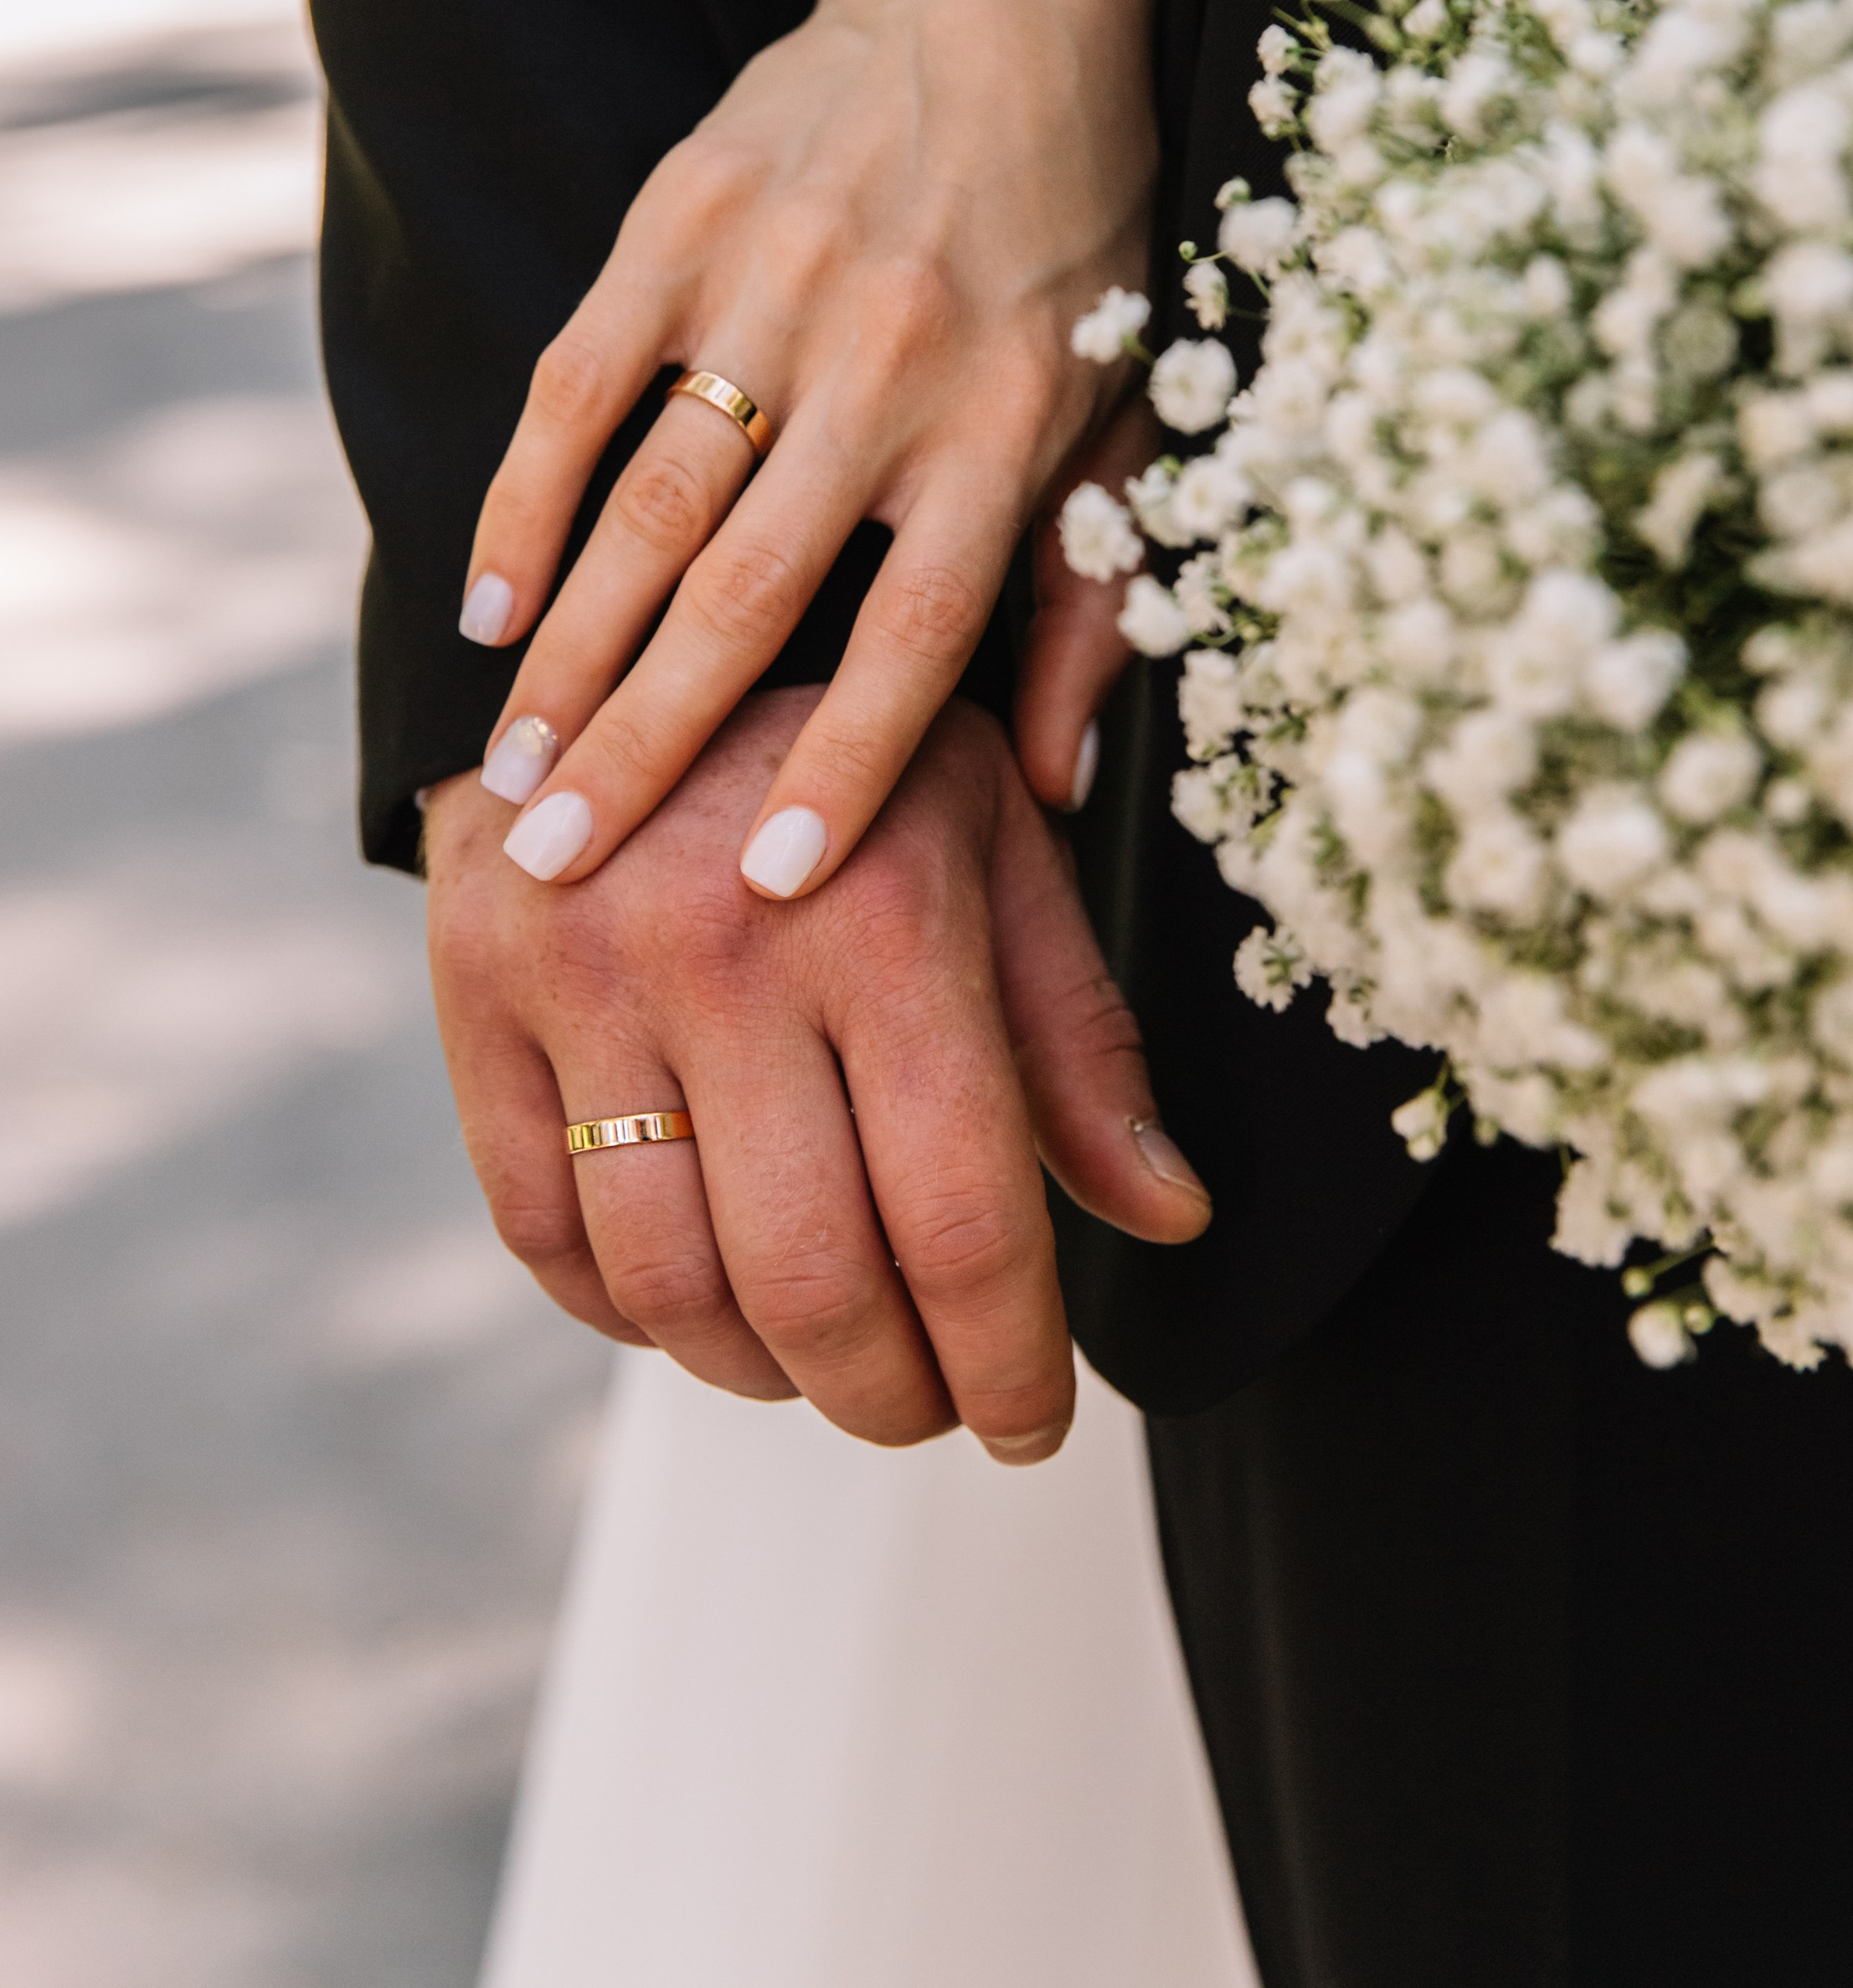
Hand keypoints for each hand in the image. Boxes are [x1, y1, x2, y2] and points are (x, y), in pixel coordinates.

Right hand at [427, 685, 1209, 1456]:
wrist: (651, 632)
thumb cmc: (864, 760)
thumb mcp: (1000, 851)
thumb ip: (1077, 1039)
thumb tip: (1170, 1214)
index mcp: (883, 915)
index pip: (960, 1220)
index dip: (1009, 1363)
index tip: (1034, 1426)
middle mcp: (727, 950)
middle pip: (813, 1284)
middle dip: (891, 1398)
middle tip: (930, 1410)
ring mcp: (583, 977)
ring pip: (669, 1287)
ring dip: (762, 1375)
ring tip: (826, 1362)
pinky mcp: (476, 996)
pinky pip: (542, 1237)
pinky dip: (629, 1316)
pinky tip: (702, 1304)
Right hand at [456, 0, 1155, 901]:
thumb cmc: (1088, 227)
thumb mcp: (1140, 403)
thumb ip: (1097, 594)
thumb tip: (1048, 794)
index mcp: (1013, 418)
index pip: (920, 629)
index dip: (845, 764)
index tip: (764, 883)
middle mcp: (893, 359)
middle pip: (753, 588)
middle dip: (654, 738)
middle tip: (566, 861)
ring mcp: (777, 281)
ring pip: (650, 497)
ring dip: (570, 642)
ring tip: (511, 764)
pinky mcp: (686, 213)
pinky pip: (585, 374)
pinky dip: (527, 488)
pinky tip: (486, 595)